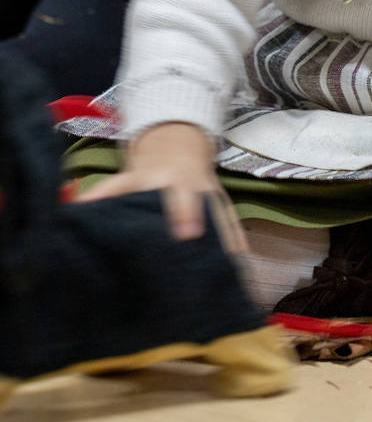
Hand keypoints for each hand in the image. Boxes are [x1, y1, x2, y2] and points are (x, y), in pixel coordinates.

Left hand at [77, 121, 246, 252]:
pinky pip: (234, 227)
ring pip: (225, 220)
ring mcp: (213, 198)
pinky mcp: (224, 207)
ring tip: (234, 274)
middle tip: (218, 260)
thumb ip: (107, 192)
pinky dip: (238, 247)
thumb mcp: (127, 176)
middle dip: (214, 233)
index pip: (178, 197)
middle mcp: (196, 189)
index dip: (184, 213)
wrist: (178, 147)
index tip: (187, 234)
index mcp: (171, 181)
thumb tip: (77, 210)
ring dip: (230, 245)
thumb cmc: (148, 172)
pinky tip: (243, 269)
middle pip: (207, 210)